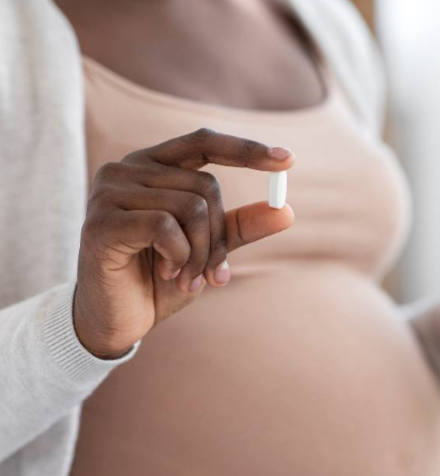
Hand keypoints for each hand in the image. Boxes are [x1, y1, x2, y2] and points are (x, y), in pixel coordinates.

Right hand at [74, 128, 295, 358]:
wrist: (117, 320)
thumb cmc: (160, 278)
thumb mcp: (208, 250)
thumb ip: (241, 227)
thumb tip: (286, 211)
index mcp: (152, 166)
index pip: (204, 143)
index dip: (246, 149)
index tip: (289, 160)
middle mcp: (126, 169)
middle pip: (207, 187)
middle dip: (219, 237)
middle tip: (212, 273)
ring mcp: (109, 192)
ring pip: (191, 208)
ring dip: (201, 253)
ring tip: (187, 278)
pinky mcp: (101, 222)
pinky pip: (165, 227)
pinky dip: (179, 256)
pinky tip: (167, 273)